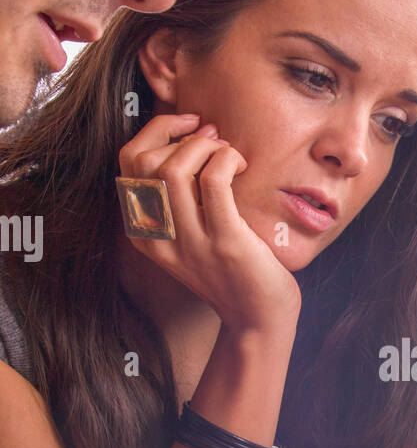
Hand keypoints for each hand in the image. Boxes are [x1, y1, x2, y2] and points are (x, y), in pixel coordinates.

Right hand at [118, 113, 300, 335]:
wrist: (258, 319)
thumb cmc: (232, 268)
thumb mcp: (193, 232)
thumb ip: (182, 194)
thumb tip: (195, 133)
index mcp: (143, 232)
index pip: (128, 162)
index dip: (157, 131)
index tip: (190, 127)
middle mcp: (158, 238)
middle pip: (145, 161)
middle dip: (181, 135)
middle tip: (214, 140)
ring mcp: (189, 242)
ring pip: (174, 169)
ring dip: (205, 147)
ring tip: (228, 154)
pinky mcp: (224, 242)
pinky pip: (213, 181)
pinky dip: (226, 159)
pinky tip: (241, 166)